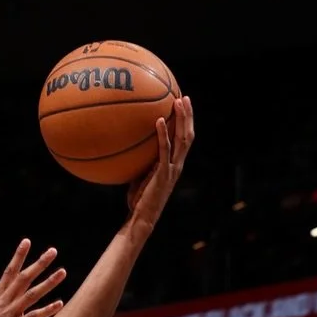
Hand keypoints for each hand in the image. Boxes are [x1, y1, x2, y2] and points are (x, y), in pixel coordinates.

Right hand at [0, 240, 65, 316]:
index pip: (9, 272)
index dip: (18, 256)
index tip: (26, 241)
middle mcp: (3, 302)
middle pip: (23, 278)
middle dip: (39, 264)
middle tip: (53, 251)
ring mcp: (8, 315)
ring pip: (31, 295)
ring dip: (48, 283)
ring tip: (62, 272)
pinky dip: (46, 310)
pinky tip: (59, 304)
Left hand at [126, 95, 194, 223]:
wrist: (141, 219)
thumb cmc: (138, 200)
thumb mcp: (140, 176)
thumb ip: (141, 161)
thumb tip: (128, 146)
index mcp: (174, 164)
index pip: (185, 140)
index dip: (186, 124)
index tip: (183, 106)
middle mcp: (177, 165)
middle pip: (188, 135)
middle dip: (188, 116)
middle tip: (184, 98)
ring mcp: (172, 169)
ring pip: (182, 140)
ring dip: (182, 119)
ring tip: (178, 102)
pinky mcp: (163, 174)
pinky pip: (164, 150)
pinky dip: (163, 134)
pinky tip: (159, 121)